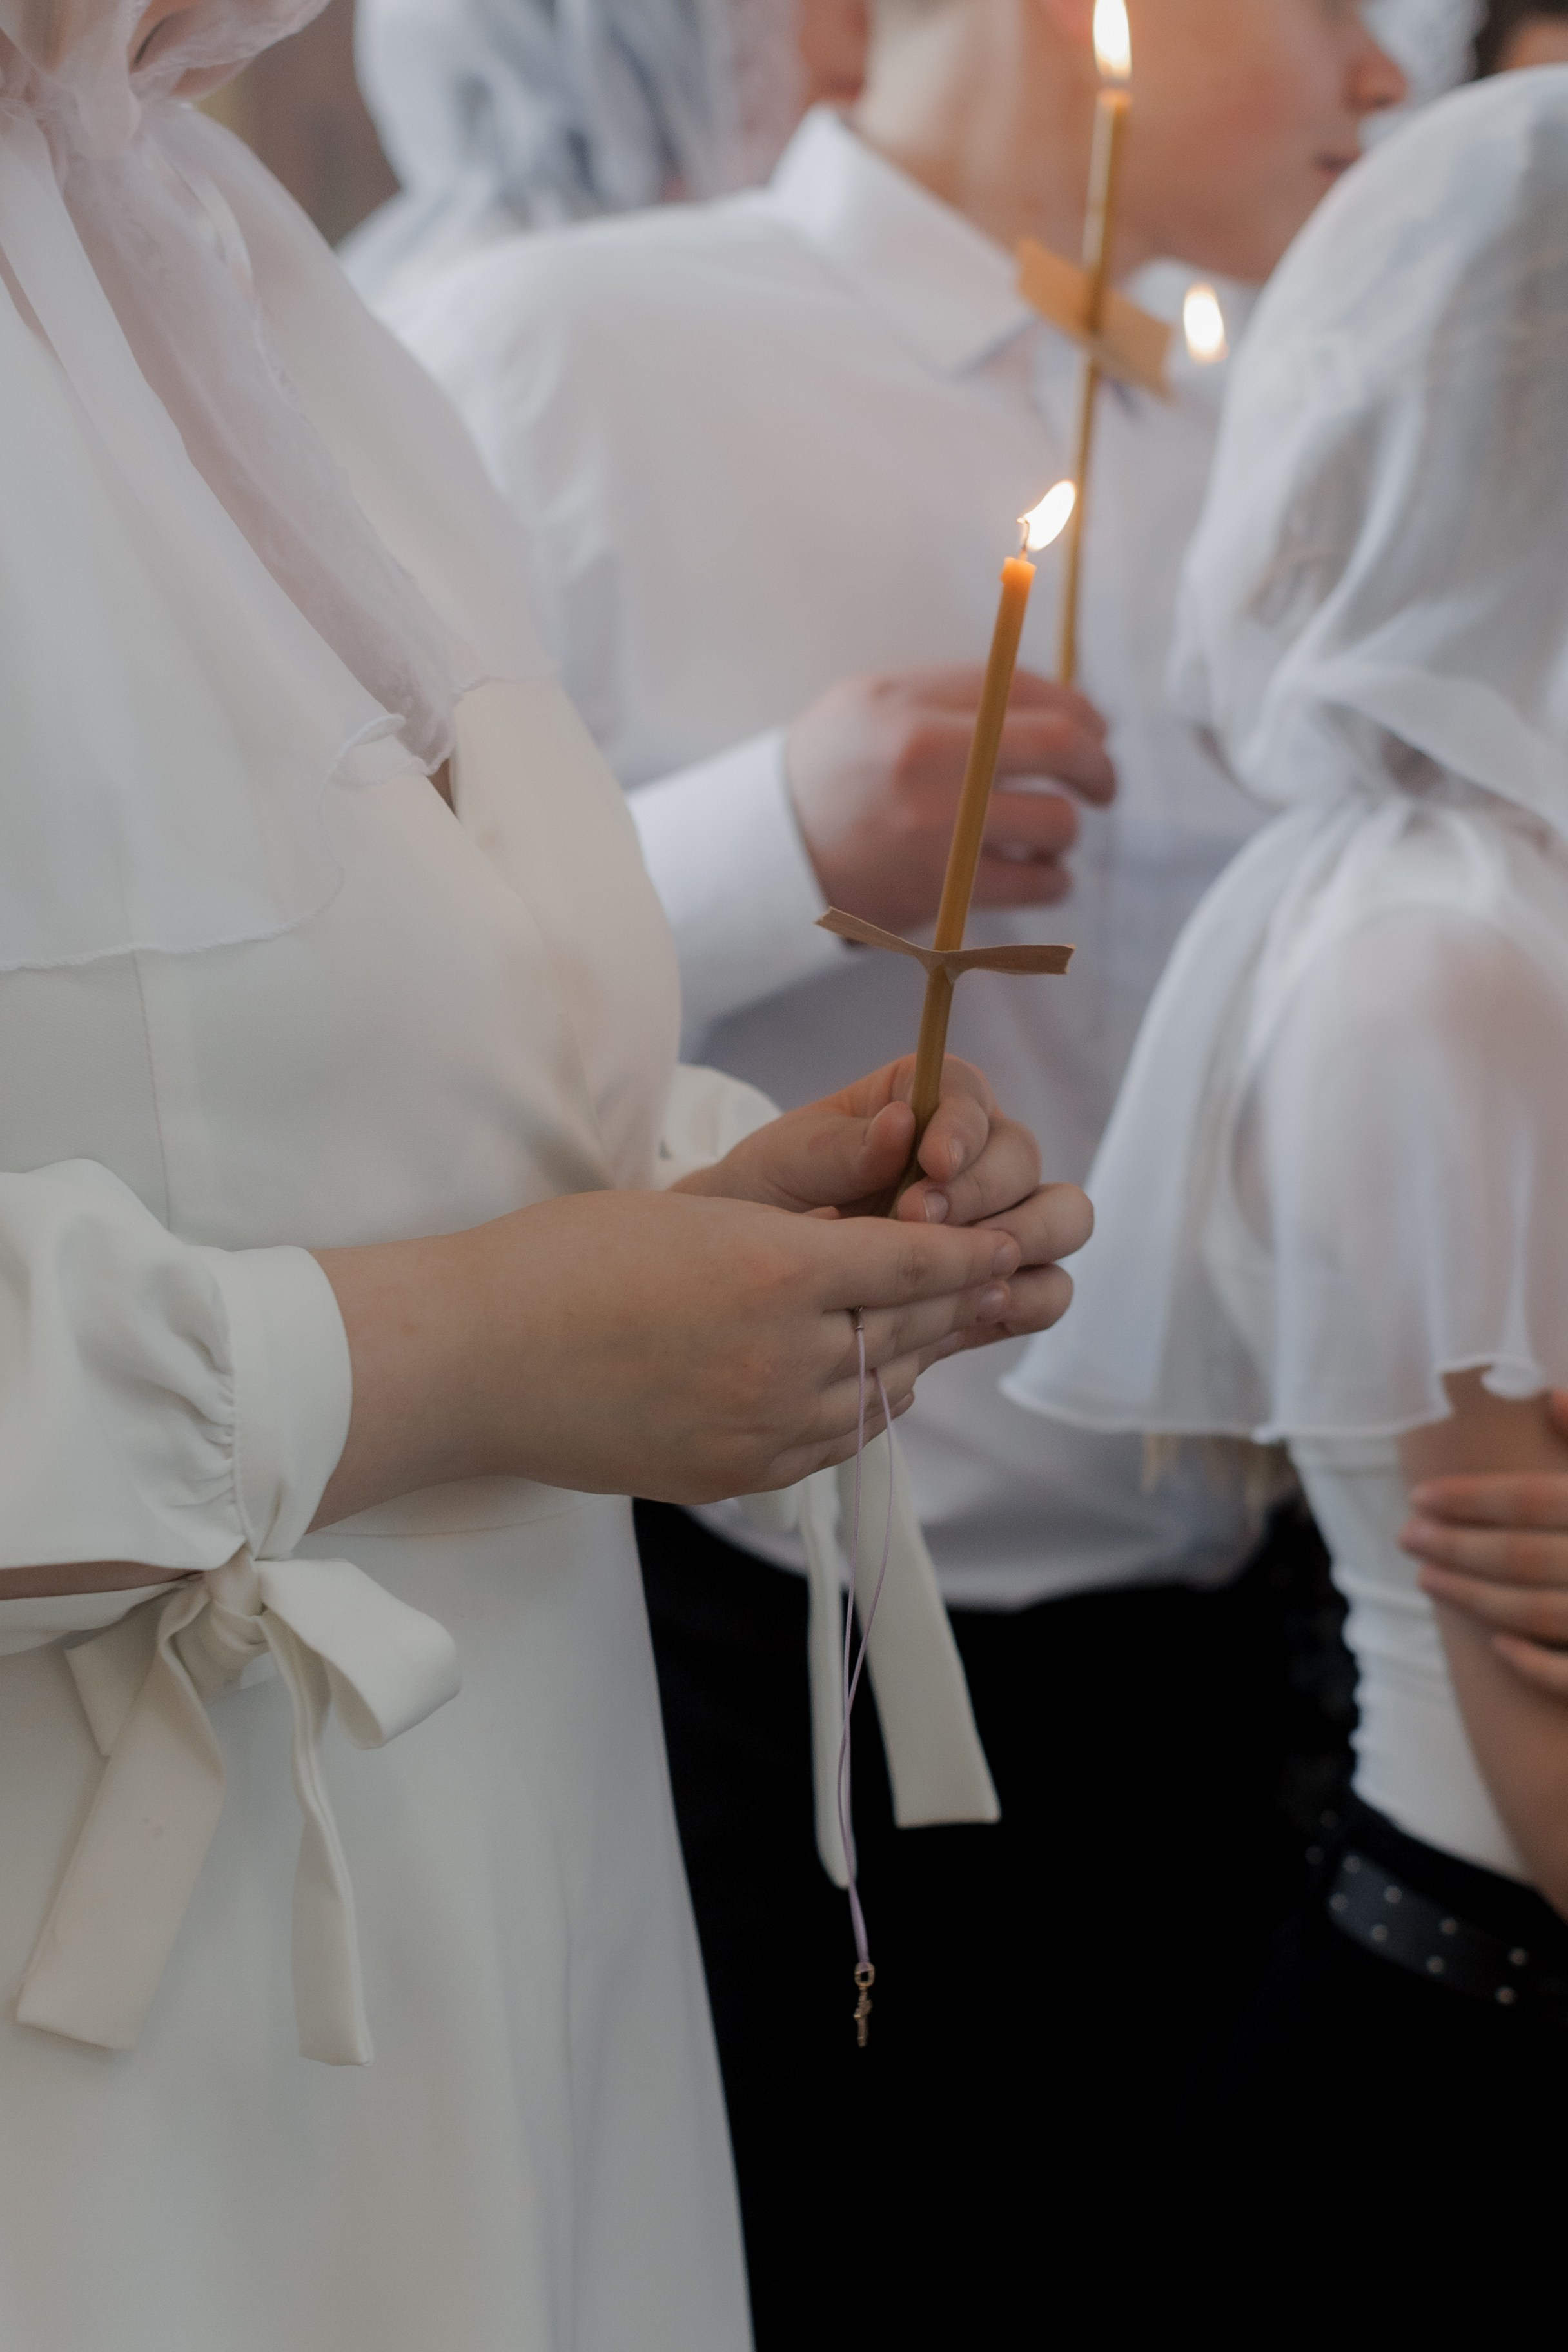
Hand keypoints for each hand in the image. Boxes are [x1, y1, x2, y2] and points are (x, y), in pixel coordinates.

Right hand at [313, 1188, 1055, 1522]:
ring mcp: (762, 1428)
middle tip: (1000, 1281)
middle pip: (912, 1330)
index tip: (1009, 1239)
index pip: (918, 1261)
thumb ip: (803, 1224)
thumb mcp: (700, 1209)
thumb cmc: (569, 1259)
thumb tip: (891, 1242)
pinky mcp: (736, 1474)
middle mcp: (784, 1358)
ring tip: (935, 1328)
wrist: (476, 1360)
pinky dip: (863, 1407)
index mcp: (776, 1271)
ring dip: (911, 1356)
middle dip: (957, 1302)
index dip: (971, 1250)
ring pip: (881, 1392)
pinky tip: (865, 1383)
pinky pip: (834, 1442)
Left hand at [678, 1054, 1091, 1344]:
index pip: (969, 1094)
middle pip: (1024, 1156)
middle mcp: (973, 1154)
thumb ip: (838, 1147)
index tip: (932, 1161)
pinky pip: (1048, 1287)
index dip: (963, 1126)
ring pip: (1062, 1217)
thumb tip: (899, 1127)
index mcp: (922, 1102)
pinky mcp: (999, 1281)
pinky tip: (980, 1306)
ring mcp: (994, 1219)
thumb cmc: (764, 1199)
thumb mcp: (781, 1165)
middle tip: (921, 1223)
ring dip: (1025, 1239)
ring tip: (966, 1271)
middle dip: (985, 1191)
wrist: (751, 1278)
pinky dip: (1028, 1297)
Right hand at [785, 666, 1114, 934]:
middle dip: (1098, 764)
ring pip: (1055, 822)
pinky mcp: (943, 891)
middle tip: (1103, 783)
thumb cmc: (830, 770)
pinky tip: (1044, 874)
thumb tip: (1052, 700)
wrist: (770, 853)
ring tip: (1053, 834)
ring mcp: (938, 830)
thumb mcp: (874, 701)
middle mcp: (929, 761)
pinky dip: (1053, 881)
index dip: (1079, 708)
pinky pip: (1034, 885)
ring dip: (1068, 829)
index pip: (1026, 688)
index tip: (1094, 729)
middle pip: (1059, 747)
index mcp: (911, 705)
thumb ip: (956, 692)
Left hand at [1402, 1390, 1567, 1695]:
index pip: (1536, 1499)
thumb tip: (1547, 1398)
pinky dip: (1537, 1663)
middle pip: (1526, 1557)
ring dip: (1476, 1599)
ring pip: (1540, 1613)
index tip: (1420, 1495)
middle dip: (1457, 1546)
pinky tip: (1499, 1646)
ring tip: (1427, 1579)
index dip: (1473, 1497)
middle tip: (1405, 1536)